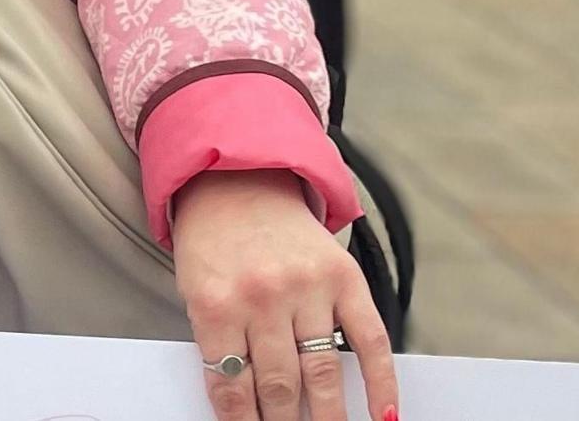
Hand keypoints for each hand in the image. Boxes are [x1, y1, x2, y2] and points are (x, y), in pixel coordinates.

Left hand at [173, 170, 398, 420]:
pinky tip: (382, 413)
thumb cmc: (213, 243)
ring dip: (328, 417)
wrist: (236, 181)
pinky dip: (380, 382)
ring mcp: (307, 287)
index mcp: (216, 302)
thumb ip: (218, 344)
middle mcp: (263, 295)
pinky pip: (370, 340)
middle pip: (280, 386)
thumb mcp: (196, 291)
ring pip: (323, 373)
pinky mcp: (344, 277)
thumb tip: (243, 405)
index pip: (232, 385)